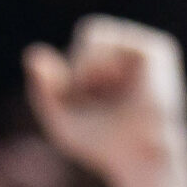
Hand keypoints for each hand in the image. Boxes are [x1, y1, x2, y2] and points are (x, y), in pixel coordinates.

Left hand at [25, 18, 186, 186]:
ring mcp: (140, 50)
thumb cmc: (100, 144)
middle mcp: (126, 57)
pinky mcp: (154, 49)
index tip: (73, 100)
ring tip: (101, 90)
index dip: (65, 76)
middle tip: (89, 97)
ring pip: (91, 31)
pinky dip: (96, 62)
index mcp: (108, 71)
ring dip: (83, 66)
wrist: (136, 155)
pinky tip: (112, 82)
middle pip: (83, 36)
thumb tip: (32, 51)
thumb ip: (43, 88)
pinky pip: (108, 38)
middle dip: (75, 70)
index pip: (74, 51)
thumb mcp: (61, 119)